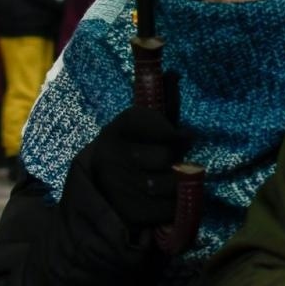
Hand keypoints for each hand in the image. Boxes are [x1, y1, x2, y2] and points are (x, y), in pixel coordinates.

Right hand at [79, 100, 190, 229]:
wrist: (100, 196)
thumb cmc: (131, 154)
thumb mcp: (141, 128)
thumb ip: (161, 103)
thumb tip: (174, 73)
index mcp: (117, 130)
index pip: (151, 122)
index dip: (172, 132)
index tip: (184, 137)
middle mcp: (114, 156)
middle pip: (168, 155)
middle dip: (177, 159)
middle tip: (174, 162)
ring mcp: (120, 185)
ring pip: (173, 183)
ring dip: (179, 185)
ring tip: (170, 182)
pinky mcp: (130, 212)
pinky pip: (171, 207)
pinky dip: (175, 206)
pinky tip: (164, 200)